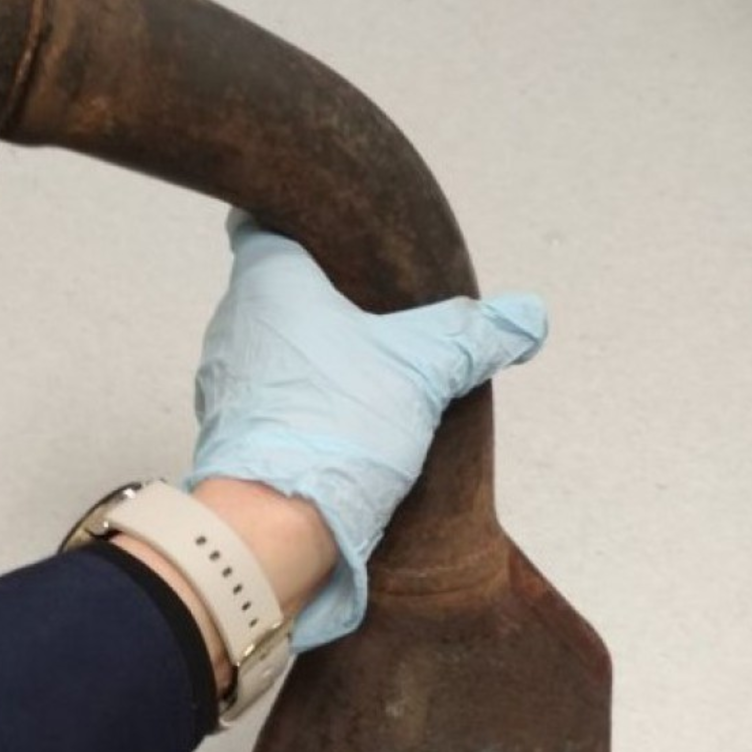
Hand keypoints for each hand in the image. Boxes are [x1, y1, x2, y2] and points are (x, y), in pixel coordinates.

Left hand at [186, 212, 547, 649]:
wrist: (270, 529)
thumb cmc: (332, 425)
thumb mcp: (423, 367)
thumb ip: (475, 335)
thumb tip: (527, 318)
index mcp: (266, 280)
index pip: (262, 222)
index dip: (300, 222)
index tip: (341, 236)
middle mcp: (234, 323)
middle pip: (277, 289)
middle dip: (324, 295)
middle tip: (381, 308)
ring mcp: (225, 383)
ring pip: (273, 349)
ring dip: (314, 355)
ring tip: (370, 372)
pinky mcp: (232, 434)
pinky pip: (270, 402)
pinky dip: (303, 404)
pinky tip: (345, 424)